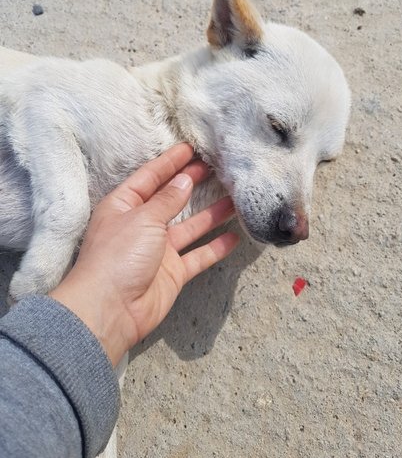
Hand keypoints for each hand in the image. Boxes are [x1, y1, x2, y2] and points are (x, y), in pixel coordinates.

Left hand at [51, 143, 238, 364]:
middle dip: (193, 183)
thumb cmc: (118, 256)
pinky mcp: (173, 272)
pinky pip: (198, 256)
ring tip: (235, 198)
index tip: (192, 147)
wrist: (110, 310)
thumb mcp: (142, 218)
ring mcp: (159, 250)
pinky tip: (235, 237)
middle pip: (172, 199)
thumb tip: (184, 180)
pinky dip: (216, 247)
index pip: (151, 177)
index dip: (170, 162)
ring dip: (211, 214)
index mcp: (125, 206)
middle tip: (218, 167)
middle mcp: (142, 225)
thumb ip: (167, 199)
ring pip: (190, 226)